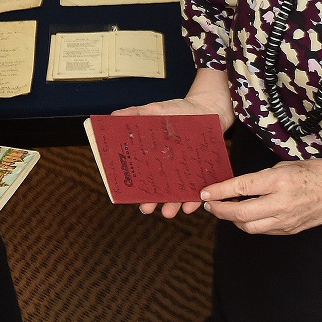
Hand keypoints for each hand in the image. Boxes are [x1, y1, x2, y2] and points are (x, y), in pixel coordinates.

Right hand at [113, 67, 234, 218]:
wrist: (208, 108)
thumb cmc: (179, 111)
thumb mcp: (157, 110)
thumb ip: (135, 113)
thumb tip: (112, 116)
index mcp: (153, 156)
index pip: (141, 175)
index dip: (134, 185)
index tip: (126, 194)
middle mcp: (167, 168)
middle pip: (157, 189)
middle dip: (151, 202)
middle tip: (146, 208)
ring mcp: (185, 172)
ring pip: (177, 194)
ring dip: (172, 206)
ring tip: (168, 213)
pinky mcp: (202, 174)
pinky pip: (198, 191)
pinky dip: (193, 201)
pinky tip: (189, 207)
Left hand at [200, 158, 321, 234]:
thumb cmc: (318, 172)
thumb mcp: (287, 166)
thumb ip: (263, 177)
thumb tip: (240, 185)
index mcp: (279, 181)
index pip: (240, 187)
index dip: (218, 191)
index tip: (204, 192)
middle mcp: (281, 203)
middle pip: (240, 214)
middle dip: (219, 210)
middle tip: (209, 204)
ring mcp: (286, 220)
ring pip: (249, 227)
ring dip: (232, 220)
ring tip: (224, 210)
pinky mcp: (290, 230)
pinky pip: (263, 230)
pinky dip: (249, 224)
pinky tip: (245, 216)